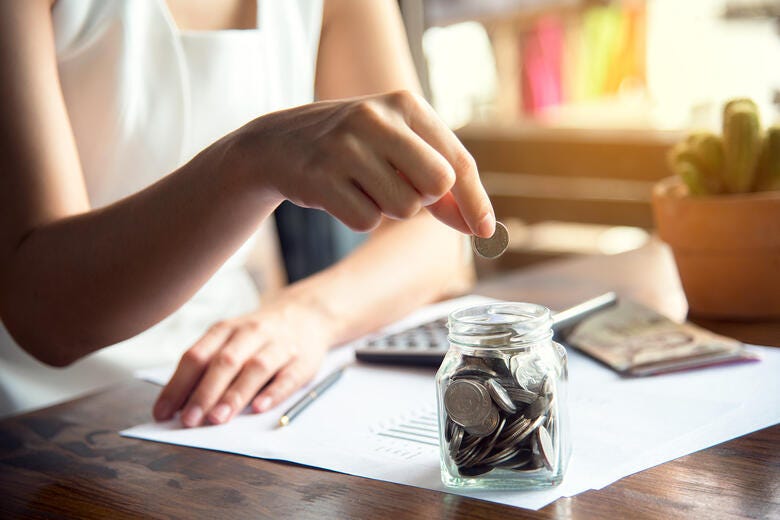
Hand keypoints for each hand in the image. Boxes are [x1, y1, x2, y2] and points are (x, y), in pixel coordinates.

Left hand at [152, 298, 331, 426]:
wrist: (308, 313)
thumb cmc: (258, 336)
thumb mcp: (230, 340)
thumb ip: (207, 367)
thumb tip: (179, 405)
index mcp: (226, 330)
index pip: (196, 356)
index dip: (177, 385)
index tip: (163, 413)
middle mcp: (251, 333)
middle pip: (225, 362)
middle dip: (204, 392)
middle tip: (189, 420)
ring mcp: (279, 345)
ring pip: (255, 368)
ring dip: (235, 394)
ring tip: (218, 419)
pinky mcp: (303, 360)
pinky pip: (288, 377)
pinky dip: (274, 392)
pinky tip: (260, 407)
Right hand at [230, 90, 495, 237]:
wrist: (280, 143)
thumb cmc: (354, 147)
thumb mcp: (398, 147)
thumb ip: (439, 181)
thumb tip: (480, 227)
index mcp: (406, 104)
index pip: (458, 162)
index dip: (476, 201)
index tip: (487, 232)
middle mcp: (377, 118)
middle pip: (437, 185)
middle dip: (425, 200)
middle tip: (398, 186)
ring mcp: (345, 147)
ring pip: (402, 208)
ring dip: (388, 208)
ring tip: (363, 184)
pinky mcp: (320, 177)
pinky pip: (366, 221)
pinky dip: (359, 216)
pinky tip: (341, 193)